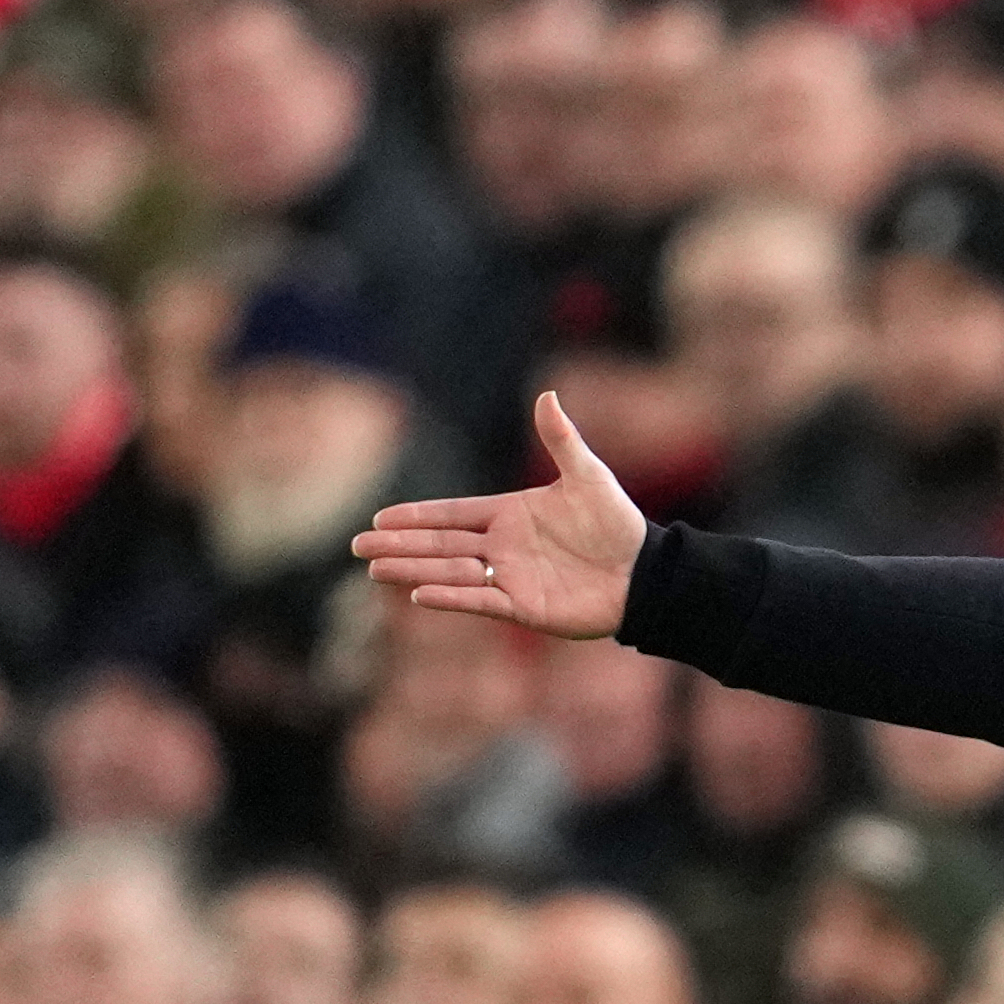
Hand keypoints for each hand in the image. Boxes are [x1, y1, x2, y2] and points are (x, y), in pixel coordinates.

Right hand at [353, 391, 644, 638]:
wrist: (645, 574)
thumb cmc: (618, 524)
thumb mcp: (588, 476)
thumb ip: (561, 439)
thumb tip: (547, 395)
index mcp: (510, 515)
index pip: (452, 514)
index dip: (417, 516)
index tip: (380, 516)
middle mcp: (502, 547)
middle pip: (440, 544)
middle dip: (399, 544)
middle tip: (358, 545)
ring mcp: (510, 578)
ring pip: (451, 572)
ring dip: (414, 569)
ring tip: (374, 568)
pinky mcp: (523, 607)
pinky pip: (480, 600)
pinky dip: (451, 597)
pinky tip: (420, 594)